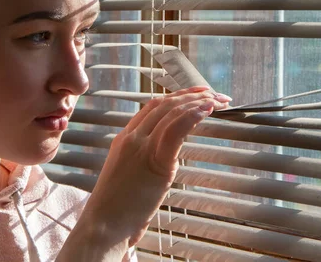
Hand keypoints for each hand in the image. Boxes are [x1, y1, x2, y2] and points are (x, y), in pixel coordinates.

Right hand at [75, 86, 230, 255]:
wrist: (103, 226)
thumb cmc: (115, 210)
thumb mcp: (127, 177)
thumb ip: (144, 163)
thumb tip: (165, 162)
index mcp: (124, 138)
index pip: (152, 106)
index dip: (176, 96)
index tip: (194, 94)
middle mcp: (132, 137)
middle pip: (164, 104)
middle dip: (191, 95)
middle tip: (212, 93)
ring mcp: (141, 146)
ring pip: (172, 112)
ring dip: (198, 102)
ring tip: (217, 100)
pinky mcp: (154, 160)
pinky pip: (176, 129)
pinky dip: (193, 115)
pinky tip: (207, 110)